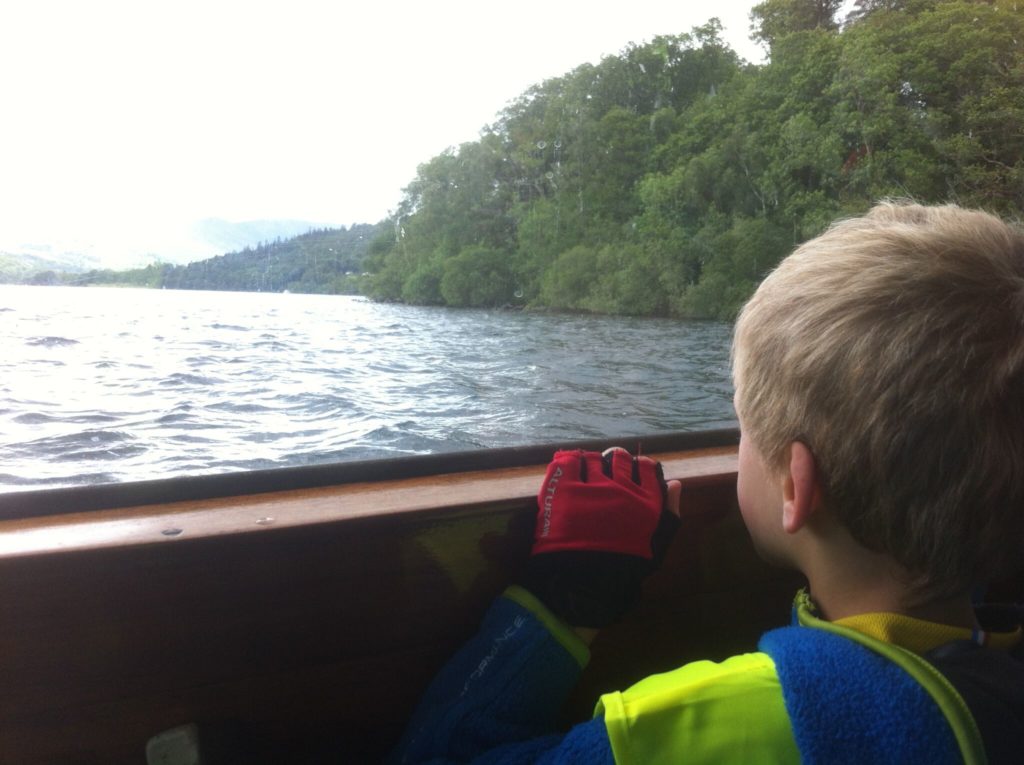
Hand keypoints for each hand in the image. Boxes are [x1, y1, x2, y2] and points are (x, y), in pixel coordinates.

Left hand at [518, 448, 680, 628]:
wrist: (583, 586)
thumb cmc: (624, 569)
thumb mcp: (656, 546)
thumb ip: (669, 514)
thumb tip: (675, 483)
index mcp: (647, 502)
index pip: (647, 468)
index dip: (640, 466)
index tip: (632, 470)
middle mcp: (623, 489)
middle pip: (620, 458)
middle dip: (615, 461)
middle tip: (608, 470)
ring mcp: (592, 487)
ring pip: (593, 458)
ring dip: (591, 463)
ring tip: (586, 473)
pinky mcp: (564, 489)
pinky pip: (568, 461)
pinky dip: (569, 462)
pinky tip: (568, 470)